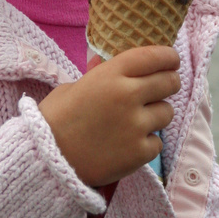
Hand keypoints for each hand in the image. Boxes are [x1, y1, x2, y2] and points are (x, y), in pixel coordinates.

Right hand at [38, 45, 179, 187]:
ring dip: (157, 115)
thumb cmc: (55, 119)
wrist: (47, 160)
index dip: (168, 57)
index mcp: (110, 74)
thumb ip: (99, 75)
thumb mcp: (74, 87)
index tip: (171, 60)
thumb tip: (110, 63)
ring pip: (168, 112)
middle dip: (168, 83)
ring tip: (137, 121)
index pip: (154, 57)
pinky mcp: (139, 152)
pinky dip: (147, 143)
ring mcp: (136, 125)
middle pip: (169, 82)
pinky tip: (128, 144)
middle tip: (161, 89)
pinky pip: (158, 142)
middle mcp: (127, 95)